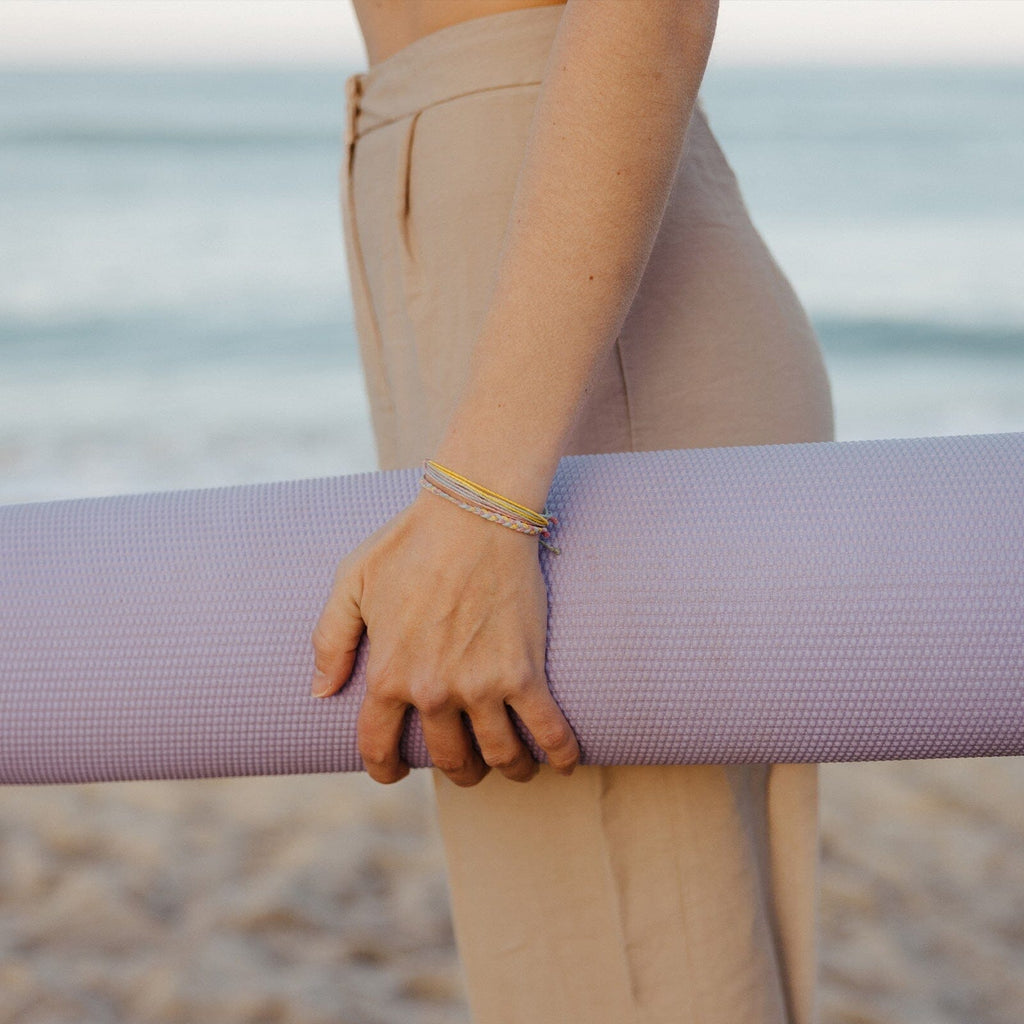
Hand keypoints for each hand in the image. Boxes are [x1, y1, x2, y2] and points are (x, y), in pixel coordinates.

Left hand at [310, 488, 579, 786]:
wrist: (474, 514)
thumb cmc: (410, 542)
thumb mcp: (352, 582)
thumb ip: (331, 640)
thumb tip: (320, 693)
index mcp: (387, 673)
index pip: (379, 745)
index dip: (384, 769)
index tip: (394, 772)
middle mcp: (431, 691)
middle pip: (447, 757)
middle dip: (458, 770)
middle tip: (467, 765)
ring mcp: (480, 686)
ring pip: (498, 755)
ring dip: (508, 768)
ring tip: (514, 764)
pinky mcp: (523, 672)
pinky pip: (547, 729)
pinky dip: (558, 754)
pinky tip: (564, 761)